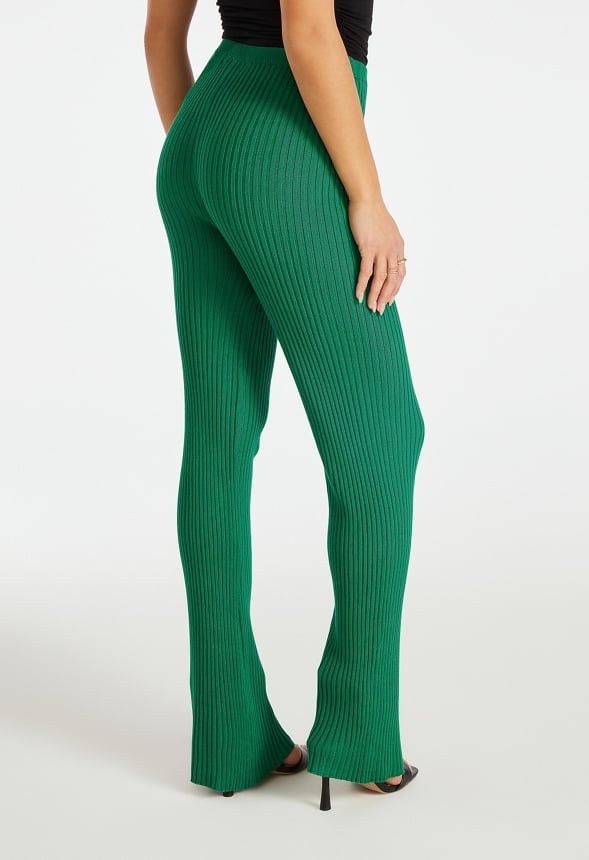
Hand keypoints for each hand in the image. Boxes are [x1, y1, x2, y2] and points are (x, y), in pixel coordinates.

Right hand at [347, 198, 406, 312]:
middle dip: (386, 297)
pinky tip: (359, 295)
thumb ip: (388, 243)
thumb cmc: (374, 213)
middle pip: (392, 280)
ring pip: (381, 279)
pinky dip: (363, 285)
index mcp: (398, 247)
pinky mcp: (368, 248)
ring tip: (371, 308)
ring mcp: (381, 250)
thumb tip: (385, 253)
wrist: (367, 199)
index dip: (395, 289)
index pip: (400, 274)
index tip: (390, 301)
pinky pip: (366, 272)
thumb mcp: (387, 230)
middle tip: (380, 310)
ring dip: (376, 296)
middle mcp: (393, 250)